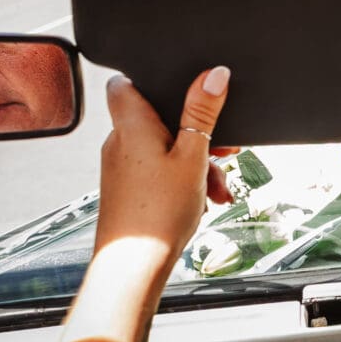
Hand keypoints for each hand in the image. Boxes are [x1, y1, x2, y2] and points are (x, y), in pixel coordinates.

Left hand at [36, 66, 232, 341]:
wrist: (133, 267)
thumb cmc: (158, 213)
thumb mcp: (193, 155)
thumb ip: (202, 112)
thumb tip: (213, 73)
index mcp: (131, 124)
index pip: (124, 82)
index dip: (152, 78)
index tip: (182, 86)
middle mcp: (119, 142)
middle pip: (157, 118)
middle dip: (193, 131)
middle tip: (221, 147)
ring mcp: (120, 167)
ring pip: (162, 148)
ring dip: (194, 160)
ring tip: (217, 186)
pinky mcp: (125, 189)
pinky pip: (156, 170)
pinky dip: (181, 178)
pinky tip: (204, 199)